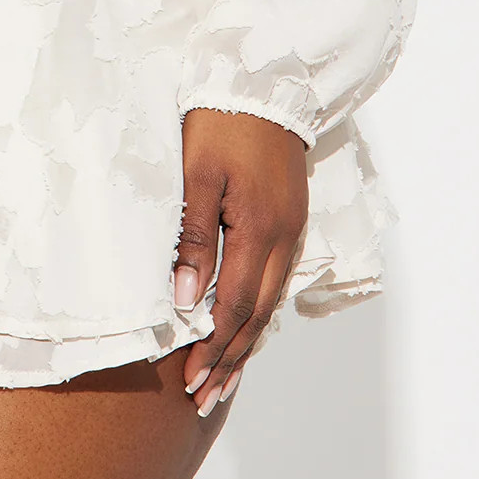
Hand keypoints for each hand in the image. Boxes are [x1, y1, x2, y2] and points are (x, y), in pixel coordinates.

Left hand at [172, 108, 307, 415]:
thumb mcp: (197, 172)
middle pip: (256, 315)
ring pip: (269, 303)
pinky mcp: (289, 220)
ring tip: (223, 381)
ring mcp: (290, 230)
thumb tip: (188, 299)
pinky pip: (275, 281)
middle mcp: (283, 238)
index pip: (235, 306)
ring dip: (245, 344)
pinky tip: (245, 328)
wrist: (265, 80)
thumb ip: (194, 235)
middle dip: (230, 360)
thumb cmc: (221, 121)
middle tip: (203, 398)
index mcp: (259, 228)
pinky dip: (258, 313)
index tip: (190, 381)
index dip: (212, 348)